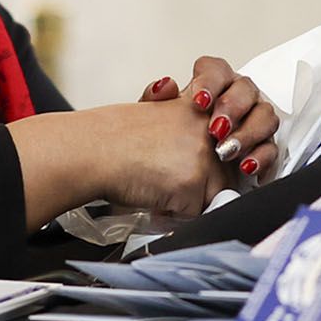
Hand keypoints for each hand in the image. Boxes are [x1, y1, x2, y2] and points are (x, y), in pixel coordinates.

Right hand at [93, 99, 226, 221]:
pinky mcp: (192, 181)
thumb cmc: (114, 138)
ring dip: (189, 200)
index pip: (230, 143)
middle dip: (201, 184)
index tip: (186, 164)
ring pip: (214, 195)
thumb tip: (212, 141)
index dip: (211, 162)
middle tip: (166, 174)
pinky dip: (175, 213)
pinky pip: (195, 213)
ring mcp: (203, 153)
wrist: (90, 150)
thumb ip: (188, 124)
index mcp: (202, 107)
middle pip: (227, 172)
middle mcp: (208, 125)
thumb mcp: (158, 115)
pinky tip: (154, 195)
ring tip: (158, 184)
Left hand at [158, 56, 279, 183]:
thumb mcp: (154, 121)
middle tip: (216, 129)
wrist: (177, 171)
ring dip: (247, 134)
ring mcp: (253, 121)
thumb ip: (154, 100)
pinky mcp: (262, 147)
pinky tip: (246, 167)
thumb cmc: (170, 141)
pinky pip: (271, 148)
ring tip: (227, 151)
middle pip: (245, 88)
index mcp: (212, 85)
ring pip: (264, 116)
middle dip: (232, 108)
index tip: (200, 101)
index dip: (210, 81)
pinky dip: (261, 158)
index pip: (217, 69)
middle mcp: (237, 99)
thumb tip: (164, 87)